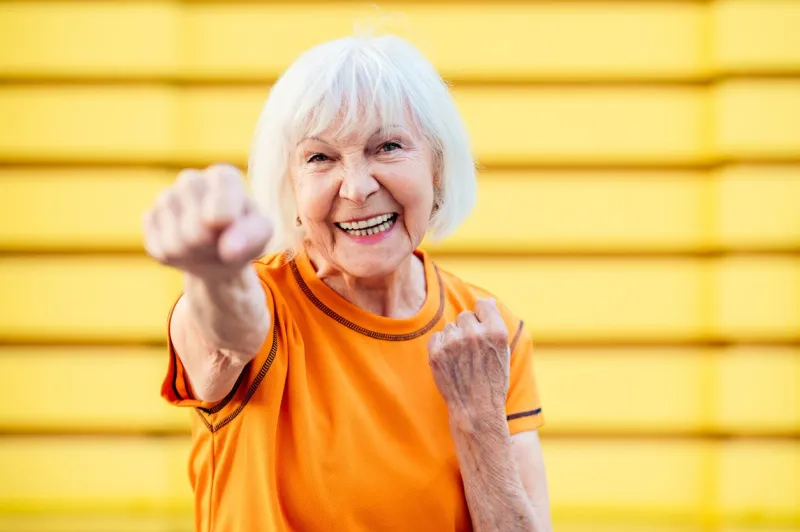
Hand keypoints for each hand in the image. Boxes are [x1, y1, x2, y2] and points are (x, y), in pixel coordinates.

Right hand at [143, 164, 272, 278]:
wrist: (219, 250)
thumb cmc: (245, 235)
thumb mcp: (261, 234)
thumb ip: (253, 236)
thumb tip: (229, 249)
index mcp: (223, 176)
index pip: (218, 203)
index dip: (223, 221)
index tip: (228, 227)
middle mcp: (191, 180)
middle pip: (195, 231)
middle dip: (211, 247)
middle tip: (221, 243)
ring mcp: (166, 198)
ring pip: (175, 244)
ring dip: (194, 255)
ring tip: (206, 246)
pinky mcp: (150, 217)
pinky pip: (159, 250)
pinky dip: (176, 259)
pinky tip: (187, 249)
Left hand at [428, 298, 510, 426]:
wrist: (476, 410)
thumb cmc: (492, 381)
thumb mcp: (503, 352)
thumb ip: (495, 324)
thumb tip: (487, 301)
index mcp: (496, 331)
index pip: (483, 304)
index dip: (482, 317)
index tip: (482, 333)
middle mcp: (475, 334)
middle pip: (465, 316)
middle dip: (467, 329)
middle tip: (472, 352)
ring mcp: (454, 342)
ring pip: (450, 327)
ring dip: (454, 339)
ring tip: (462, 361)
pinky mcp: (437, 352)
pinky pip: (436, 337)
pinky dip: (441, 348)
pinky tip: (451, 364)